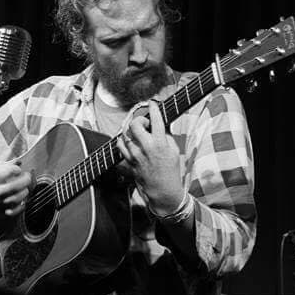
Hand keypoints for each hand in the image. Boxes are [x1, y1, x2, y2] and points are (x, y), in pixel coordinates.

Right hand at [0, 161, 31, 218]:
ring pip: (21, 196)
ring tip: (22, 186)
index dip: (16, 169)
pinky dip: (23, 202)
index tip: (17, 169)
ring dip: (25, 189)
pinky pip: (20, 208)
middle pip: (19, 184)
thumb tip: (17, 158)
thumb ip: (3, 163)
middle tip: (26, 175)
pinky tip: (20, 197)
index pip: (10, 171)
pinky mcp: (2, 212)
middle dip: (26, 177)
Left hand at [118, 100, 185, 214]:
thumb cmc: (171, 171)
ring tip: (138, 134)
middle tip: (145, 124)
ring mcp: (135, 155)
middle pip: (135, 123)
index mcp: (160, 143)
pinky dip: (123, 141)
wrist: (163, 190)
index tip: (153, 104)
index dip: (153, 107)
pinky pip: (120, 146)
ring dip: (131, 131)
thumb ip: (166, 136)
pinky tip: (130, 142)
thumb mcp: (174, 150)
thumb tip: (159, 124)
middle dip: (139, 120)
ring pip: (125, 134)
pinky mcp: (129, 162)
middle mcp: (146, 147)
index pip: (155, 118)